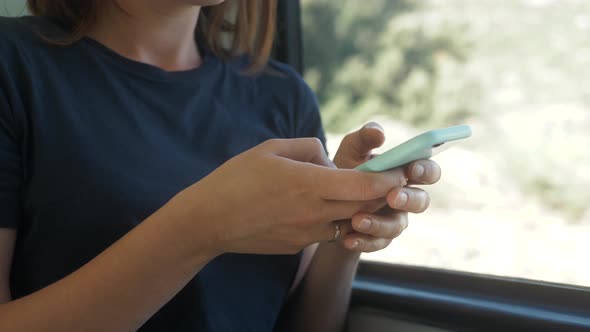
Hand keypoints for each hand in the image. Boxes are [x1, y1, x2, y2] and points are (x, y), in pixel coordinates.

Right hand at [172, 138, 408, 255]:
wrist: (209, 220)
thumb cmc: (236, 178)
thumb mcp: (272, 148)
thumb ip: (309, 148)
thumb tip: (330, 158)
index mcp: (309, 184)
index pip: (366, 185)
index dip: (389, 178)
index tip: (400, 169)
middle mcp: (314, 213)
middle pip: (365, 206)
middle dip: (380, 193)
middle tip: (383, 178)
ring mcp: (307, 234)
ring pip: (348, 220)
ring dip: (355, 207)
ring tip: (344, 189)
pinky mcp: (298, 246)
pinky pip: (327, 230)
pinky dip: (331, 217)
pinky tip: (313, 205)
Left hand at [332, 123, 440, 251]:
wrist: (325, 200)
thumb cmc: (346, 169)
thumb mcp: (352, 150)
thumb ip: (365, 138)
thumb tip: (379, 134)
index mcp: (405, 173)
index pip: (427, 171)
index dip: (424, 170)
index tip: (411, 169)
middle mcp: (406, 197)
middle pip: (421, 201)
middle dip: (408, 199)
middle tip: (391, 196)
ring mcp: (393, 219)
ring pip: (398, 226)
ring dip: (380, 224)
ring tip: (357, 220)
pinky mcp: (379, 238)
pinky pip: (377, 243)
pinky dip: (363, 241)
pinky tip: (348, 238)